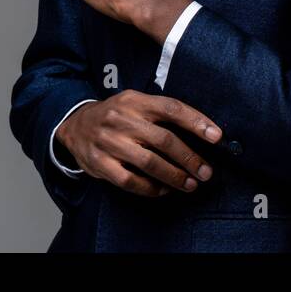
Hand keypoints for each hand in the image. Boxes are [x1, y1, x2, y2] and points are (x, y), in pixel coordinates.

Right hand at [56, 90, 222, 196]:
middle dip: (190, 158)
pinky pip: (130, 181)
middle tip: (206, 172)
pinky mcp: (99, 163)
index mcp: (134, 101)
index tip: (216, 136)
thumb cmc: (115, 115)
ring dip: (175, 176)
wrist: (74, 124)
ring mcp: (109, 142)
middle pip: (164, 140)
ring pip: (149, 163)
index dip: (196, 121)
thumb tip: (201, 130)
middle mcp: (121, 119)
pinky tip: (164, 190)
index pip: (170, 108)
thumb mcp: (134, 102)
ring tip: (191, 184)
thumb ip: (160, 112)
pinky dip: (151, 188)